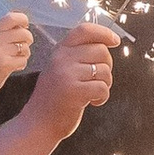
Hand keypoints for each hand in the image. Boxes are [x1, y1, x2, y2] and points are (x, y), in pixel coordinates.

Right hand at [0, 11, 34, 95]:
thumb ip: (3, 31)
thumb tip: (23, 23)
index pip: (12, 17)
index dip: (23, 20)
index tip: (25, 27)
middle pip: (24, 33)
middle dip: (28, 40)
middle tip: (22, 46)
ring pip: (26, 47)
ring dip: (24, 54)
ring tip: (15, 58)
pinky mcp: (5, 64)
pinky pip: (24, 60)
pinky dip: (21, 65)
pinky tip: (13, 67)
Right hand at [22, 24, 116, 139]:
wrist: (38, 124)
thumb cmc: (54, 98)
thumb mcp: (60, 69)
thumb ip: (77, 56)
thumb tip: (106, 45)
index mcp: (59, 51)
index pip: (84, 30)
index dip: (104, 33)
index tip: (115, 40)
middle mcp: (62, 59)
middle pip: (101, 51)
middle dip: (107, 66)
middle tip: (98, 80)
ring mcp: (67, 74)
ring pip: (104, 70)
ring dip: (105, 84)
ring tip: (92, 93)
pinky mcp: (74, 91)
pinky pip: (103, 87)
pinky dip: (103, 97)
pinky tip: (92, 102)